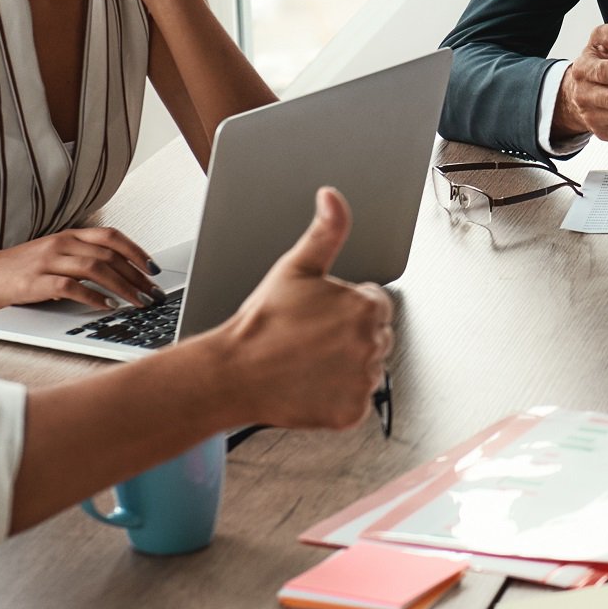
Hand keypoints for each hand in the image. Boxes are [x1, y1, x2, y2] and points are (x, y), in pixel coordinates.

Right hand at [0, 227, 160, 312]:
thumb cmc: (16, 270)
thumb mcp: (52, 256)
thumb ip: (80, 258)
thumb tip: (118, 274)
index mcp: (68, 236)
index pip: (112, 237)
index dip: (137, 251)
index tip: (154, 269)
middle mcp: (60, 244)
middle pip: (110, 255)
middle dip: (137, 275)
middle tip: (154, 293)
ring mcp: (47, 262)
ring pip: (96, 269)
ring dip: (123, 287)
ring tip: (138, 302)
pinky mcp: (35, 282)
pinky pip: (71, 287)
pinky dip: (93, 297)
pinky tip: (107, 306)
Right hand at [215, 187, 393, 430]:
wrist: (232, 373)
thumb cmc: (262, 321)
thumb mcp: (295, 267)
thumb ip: (326, 231)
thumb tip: (333, 196)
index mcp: (366, 307)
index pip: (374, 305)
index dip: (344, 308)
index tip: (316, 316)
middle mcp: (373, 344)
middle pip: (374, 337)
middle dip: (347, 336)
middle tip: (308, 339)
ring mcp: (364, 381)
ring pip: (366, 369)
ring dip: (344, 366)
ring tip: (306, 361)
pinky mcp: (353, 412)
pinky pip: (355, 400)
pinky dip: (337, 396)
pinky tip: (310, 384)